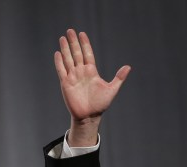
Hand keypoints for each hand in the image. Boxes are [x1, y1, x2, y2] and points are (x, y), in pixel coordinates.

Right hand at [53, 29, 130, 144]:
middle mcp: (81, 72)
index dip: (85, 44)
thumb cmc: (101, 104)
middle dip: (74, 42)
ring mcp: (73, 77)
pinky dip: (59, 62)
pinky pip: (61, 70)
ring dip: (65, 49)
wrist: (90, 116)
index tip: (82, 34)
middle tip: (71, 30)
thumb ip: (119, 78)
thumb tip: (128, 67)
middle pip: (77, 54)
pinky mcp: (66, 83)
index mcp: (92, 72)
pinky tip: (58, 53)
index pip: (88, 54)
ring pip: (68, 59)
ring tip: (63, 38)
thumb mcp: (112, 89)